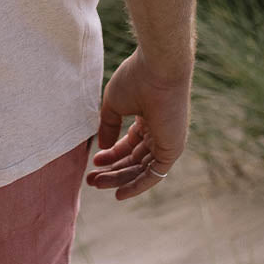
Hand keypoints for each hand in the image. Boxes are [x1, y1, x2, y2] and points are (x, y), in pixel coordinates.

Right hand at [86, 47, 190, 199]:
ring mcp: (166, 142)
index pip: (129, 143)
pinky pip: (154, 175)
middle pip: (133, 159)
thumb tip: (102, 147)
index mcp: (147, 118)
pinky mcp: (172, 150)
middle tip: (92, 180)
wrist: (156, 70)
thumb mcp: (115, 104)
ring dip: (119, 178)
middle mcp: (158, 132)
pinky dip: (137, 186)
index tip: (94, 160)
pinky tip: (120, 193)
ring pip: (140, 168)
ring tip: (96, 183)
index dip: (111, 154)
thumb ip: (108, 126)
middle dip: (112, 170)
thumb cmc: (136, 79)